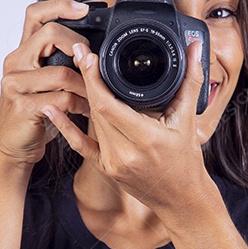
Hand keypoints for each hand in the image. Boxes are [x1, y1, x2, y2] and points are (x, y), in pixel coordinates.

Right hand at [0, 0, 92, 169]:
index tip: (84, 8)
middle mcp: (15, 63)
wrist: (14, 148)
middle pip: (49, 33)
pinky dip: (80, 105)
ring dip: (86, 85)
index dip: (60, 5)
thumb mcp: (44, 83)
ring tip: (94, 96)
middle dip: (78, 44)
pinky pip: (62, 98)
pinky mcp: (23, 106)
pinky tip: (85, 111)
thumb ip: (58, 62)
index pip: (35, 14)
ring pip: (61, 71)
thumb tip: (91, 48)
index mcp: (21, 53)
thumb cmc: (34, 115)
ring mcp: (16, 84)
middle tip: (91, 62)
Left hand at [41, 38, 211, 214]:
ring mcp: (112, 163)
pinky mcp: (105, 168)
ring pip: (90, 122)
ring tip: (77, 70)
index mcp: (146, 139)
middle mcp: (125, 153)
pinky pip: (80, 146)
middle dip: (87, 79)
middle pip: (95, 110)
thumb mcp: (189, 120)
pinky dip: (65, 127)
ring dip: (82, 96)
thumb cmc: (188, 162)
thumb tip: (194, 48)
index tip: (87, 55)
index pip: (108, 105)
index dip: (94, 78)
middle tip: (79, 52)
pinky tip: (53, 110)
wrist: (182, 200)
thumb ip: (191, 80)